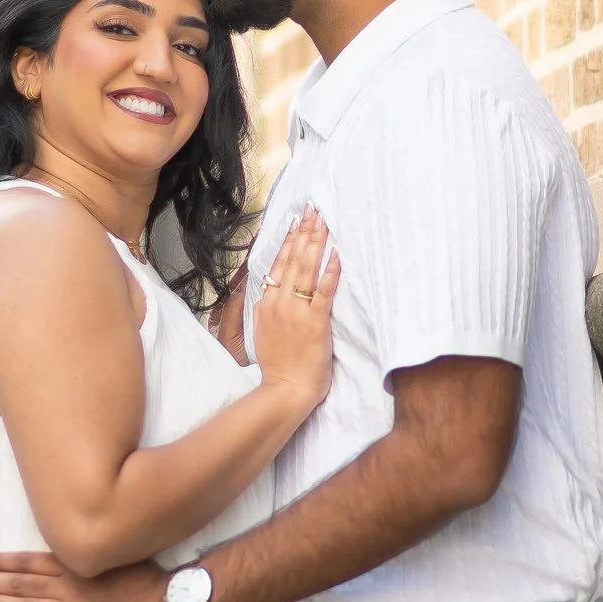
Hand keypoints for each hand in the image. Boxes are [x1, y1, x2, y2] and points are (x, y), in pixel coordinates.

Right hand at [252, 208, 339, 421]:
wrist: (285, 390)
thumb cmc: (281, 366)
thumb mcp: (267, 331)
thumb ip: (273, 309)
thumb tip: (277, 292)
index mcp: (266, 304)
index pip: (277, 265)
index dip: (288, 241)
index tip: (296, 222)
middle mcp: (278, 303)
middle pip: (292, 260)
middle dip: (304, 233)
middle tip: (313, 210)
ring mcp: (295, 312)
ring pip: (305, 270)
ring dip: (315, 243)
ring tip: (323, 222)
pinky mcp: (314, 323)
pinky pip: (323, 292)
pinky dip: (330, 271)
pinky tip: (336, 253)